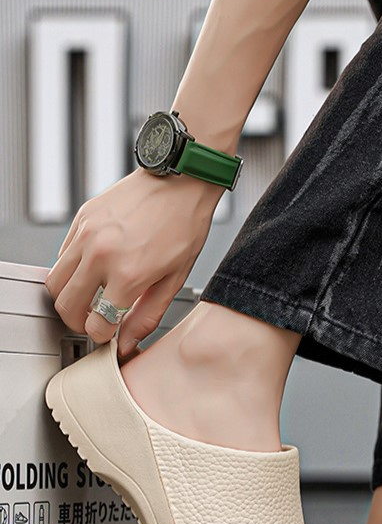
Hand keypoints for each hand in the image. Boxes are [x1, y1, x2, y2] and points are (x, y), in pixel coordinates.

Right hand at [45, 168, 222, 356]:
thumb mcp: (175, 279)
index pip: (96, 323)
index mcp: (128, 274)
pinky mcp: (81, 219)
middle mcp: (101, 254)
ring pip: (55, 282)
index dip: (102, 336)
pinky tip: (93, 271)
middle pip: (66, 307)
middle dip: (78, 322)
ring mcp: (86, 235)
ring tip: (90, 300)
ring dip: (69, 298)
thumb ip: (147, 314)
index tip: (109, 334)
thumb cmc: (184, 225)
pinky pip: (62, 255)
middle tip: (95, 322)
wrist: (181, 182)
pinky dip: (71, 271)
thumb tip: (128, 340)